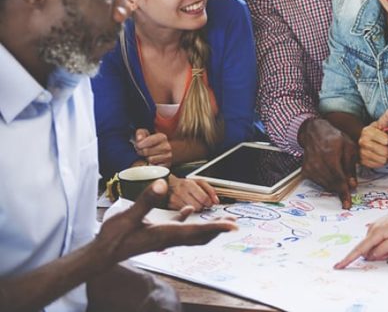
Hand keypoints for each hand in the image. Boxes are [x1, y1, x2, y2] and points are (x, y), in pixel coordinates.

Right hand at [95, 179, 235, 265]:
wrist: (102, 254)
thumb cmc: (114, 238)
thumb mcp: (128, 216)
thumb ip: (146, 200)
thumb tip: (163, 184)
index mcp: (166, 234)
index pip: (197, 231)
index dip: (217, 228)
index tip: (233, 226)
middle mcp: (169, 238)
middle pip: (200, 236)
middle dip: (217, 229)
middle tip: (234, 223)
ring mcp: (164, 239)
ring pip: (192, 234)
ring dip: (207, 227)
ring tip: (220, 220)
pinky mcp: (157, 236)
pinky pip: (179, 230)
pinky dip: (188, 222)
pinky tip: (189, 211)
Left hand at [133, 129, 172, 166]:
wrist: (164, 151)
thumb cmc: (152, 143)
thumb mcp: (146, 134)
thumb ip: (140, 133)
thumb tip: (139, 139)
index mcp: (162, 137)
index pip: (148, 141)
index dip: (140, 144)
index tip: (139, 145)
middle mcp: (167, 147)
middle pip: (146, 151)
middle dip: (141, 152)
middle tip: (142, 151)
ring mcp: (168, 157)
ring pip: (150, 159)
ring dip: (146, 159)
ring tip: (148, 156)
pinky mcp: (166, 165)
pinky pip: (154, 167)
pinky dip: (151, 165)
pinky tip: (151, 162)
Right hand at [168, 176, 218, 210]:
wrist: (167, 184)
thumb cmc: (185, 184)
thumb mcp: (199, 182)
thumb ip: (210, 190)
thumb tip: (216, 201)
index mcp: (189, 184)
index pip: (203, 198)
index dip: (209, 203)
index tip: (210, 204)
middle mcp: (181, 192)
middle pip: (198, 207)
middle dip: (202, 206)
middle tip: (202, 204)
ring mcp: (174, 200)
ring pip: (191, 211)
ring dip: (195, 209)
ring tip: (194, 204)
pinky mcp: (170, 207)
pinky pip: (184, 213)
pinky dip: (188, 211)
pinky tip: (187, 206)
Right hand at [298, 118, 359, 209]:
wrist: (315, 132)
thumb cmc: (334, 138)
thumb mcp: (349, 147)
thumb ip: (351, 167)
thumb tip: (352, 185)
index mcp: (330, 155)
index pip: (339, 179)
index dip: (344, 193)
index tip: (347, 204)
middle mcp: (317, 163)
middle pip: (331, 184)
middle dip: (341, 188)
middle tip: (348, 187)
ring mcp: (310, 167)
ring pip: (325, 185)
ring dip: (334, 185)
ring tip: (339, 174)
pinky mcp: (305, 170)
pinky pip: (318, 182)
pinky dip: (326, 182)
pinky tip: (330, 173)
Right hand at [334, 191, 387, 268]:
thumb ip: (383, 249)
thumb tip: (370, 256)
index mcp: (375, 233)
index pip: (359, 249)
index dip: (348, 259)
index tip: (338, 266)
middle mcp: (372, 230)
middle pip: (369, 251)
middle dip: (381, 255)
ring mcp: (374, 228)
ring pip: (374, 247)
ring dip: (385, 250)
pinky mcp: (378, 228)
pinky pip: (378, 242)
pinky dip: (386, 245)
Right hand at [359, 109, 387, 167]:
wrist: (362, 138)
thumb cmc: (375, 130)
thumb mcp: (381, 122)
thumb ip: (387, 117)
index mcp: (368, 131)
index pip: (386, 140)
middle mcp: (363, 142)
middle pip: (385, 152)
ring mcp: (362, 153)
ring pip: (382, 160)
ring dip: (387, 157)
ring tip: (386, 152)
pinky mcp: (363, 162)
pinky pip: (378, 165)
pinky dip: (381, 162)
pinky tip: (380, 156)